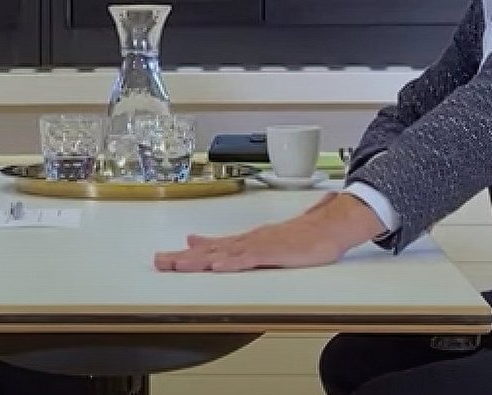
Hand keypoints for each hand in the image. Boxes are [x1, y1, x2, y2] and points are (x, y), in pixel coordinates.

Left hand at [153, 194, 383, 272]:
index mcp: (246, 241)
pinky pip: (250, 259)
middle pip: (210, 251)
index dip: (187, 254)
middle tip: (160, 262)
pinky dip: (233, 262)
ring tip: (178, 265)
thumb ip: (239, 245)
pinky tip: (218, 266)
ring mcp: (261, 245)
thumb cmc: (303, 236)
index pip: (211, 248)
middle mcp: (249, 241)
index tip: (164, 258)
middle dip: (184, 257)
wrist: (331, 225)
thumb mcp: (267, 243)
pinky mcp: (275, 252)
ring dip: (200, 260)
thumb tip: (208, 238)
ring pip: (224, 254)